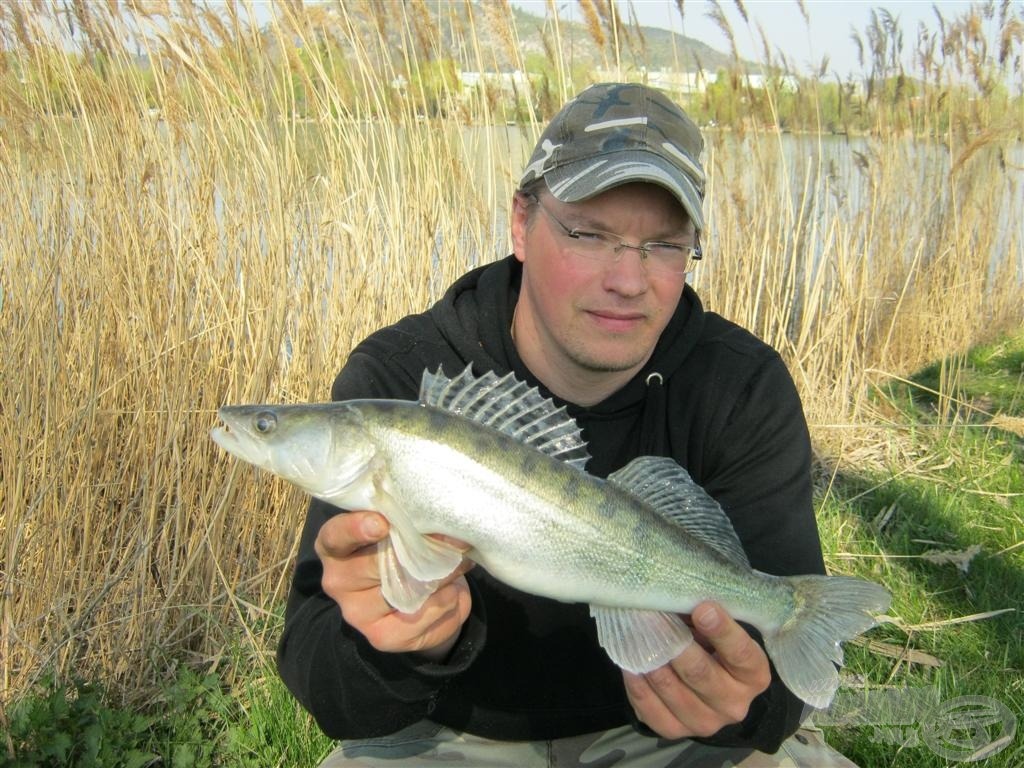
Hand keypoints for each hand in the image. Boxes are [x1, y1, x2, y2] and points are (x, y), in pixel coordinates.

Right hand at [314, 510, 473, 661]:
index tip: (381, 523)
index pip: (335, 536)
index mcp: (335, 547)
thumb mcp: (403, 531)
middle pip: (378, 563)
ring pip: (407, 590)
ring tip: (457, 565)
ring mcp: (358, 614)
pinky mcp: (382, 637)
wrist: (420, 601)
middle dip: (422, 550)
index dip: (356, 528)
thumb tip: (440, 526)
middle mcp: (338, 582)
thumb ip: (408, 524)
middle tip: (452, 540)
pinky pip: (424, 614)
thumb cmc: (407, 552)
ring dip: (442, 576)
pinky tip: (451, 592)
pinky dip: (447, 600)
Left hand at [623, 601, 771, 739]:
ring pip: (671, 689)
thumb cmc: (715, 646)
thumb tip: (677, 592)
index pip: (741, 653)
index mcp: (754, 675)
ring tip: (636, 634)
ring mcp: (705, 722)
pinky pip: (650, 709)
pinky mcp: (676, 731)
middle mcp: (734, 704)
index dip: (722, 630)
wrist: (711, 687)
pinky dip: (637, 684)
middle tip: (653, 616)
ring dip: (650, 659)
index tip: (702, 607)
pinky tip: (630, 662)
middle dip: (674, 642)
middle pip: (700, 672)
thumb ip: (706, 614)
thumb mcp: (720, 629)